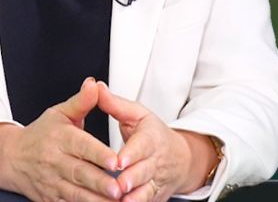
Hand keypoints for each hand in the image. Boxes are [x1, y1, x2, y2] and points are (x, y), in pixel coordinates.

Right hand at [0, 77, 122, 201]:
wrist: (11, 158)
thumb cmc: (41, 135)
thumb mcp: (59, 113)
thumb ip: (81, 101)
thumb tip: (94, 84)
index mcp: (60, 138)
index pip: (81, 146)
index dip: (98, 153)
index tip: (115, 160)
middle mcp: (55, 161)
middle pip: (79, 173)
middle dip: (100, 182)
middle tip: (119, 188)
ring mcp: (52, 182)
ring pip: (76, 194)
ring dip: (95, 200)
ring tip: (115, 201)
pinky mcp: (51, 199)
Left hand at [97, 81, 206, 201]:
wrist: (182, 159)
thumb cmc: (153, 134)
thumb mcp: (137, 114)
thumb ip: (115, 104)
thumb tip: (95, 87)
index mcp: (151, 139)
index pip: (142, 146)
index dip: (131, 154)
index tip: (118, 161)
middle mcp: (156, 162)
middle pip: (144, 172)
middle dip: (131, 179)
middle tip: (118, 185)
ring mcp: (156, 181)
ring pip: (146, 192)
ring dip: (134, 197)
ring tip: (119, 200)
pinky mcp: (155, 196)